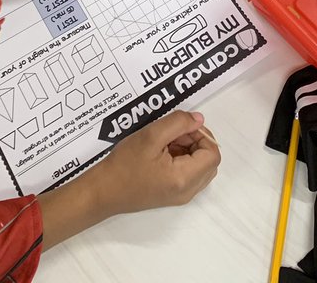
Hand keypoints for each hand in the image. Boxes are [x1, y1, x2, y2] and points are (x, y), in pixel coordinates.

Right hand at [94, 110, 219, 213]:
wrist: (103, 191)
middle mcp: (187, 192)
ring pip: (200, 167)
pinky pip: (189, 174)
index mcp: (184, 179)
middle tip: (173, 134)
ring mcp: (180, 196)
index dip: (202, 135)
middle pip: (209, 161)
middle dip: (196, 142)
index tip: (182, 128)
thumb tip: (199, 120)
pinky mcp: (172, 195)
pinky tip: (162, 152)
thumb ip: (178, 123)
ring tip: (165, 142)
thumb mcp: (151, 135)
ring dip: (189, 149)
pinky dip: (182, 159)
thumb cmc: (125, 164)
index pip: (212, 154)